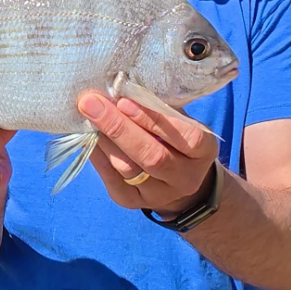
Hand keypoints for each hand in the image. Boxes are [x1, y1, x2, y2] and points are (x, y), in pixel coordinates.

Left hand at [77, 93, 217, 216]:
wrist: (176, 180)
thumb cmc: (175, 137)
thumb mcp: (179, 120)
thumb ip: (158, 107)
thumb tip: (121, 87)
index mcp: (203, 152)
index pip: (183, 136)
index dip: (153, 119)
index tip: (124, 100)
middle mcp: (185, 178)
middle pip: (152, 156)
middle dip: (119, 128)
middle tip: (92, 104)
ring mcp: (159, 195)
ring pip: (128, 169)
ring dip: (105, 140)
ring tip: (87, 116)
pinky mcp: (132, 202)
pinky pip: (111, 179)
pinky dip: (97, 155)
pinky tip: (87, 136)